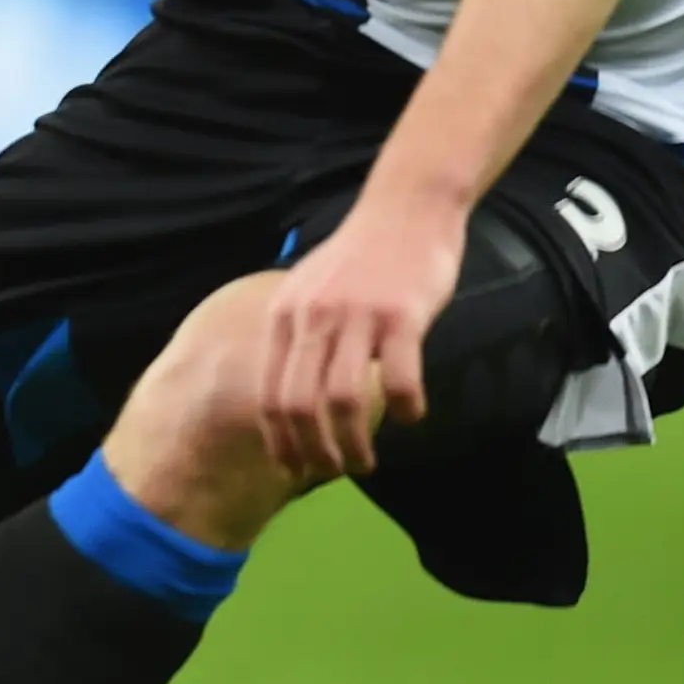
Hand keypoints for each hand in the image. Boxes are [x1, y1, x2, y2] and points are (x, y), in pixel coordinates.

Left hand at [255, 187, 465, 479]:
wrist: (404, 209)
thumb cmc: (359, 259)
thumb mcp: (308, 292)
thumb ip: (298, 338)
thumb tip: (293, 398)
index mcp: (284, 317)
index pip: (270, 394)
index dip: (280, 440)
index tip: (293, 470)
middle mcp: (312, 318)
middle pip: (300, 405)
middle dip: (314, 452)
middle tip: (334, 473)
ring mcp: (356, 317)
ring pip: (344, 400)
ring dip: (355, 442)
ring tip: (367, 462)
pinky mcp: (401, 315)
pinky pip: (400, 378)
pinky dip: (406, 408)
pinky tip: (413, 415)